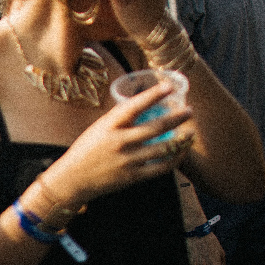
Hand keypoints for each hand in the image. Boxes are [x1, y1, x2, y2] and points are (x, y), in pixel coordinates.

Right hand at [43, 81, 192, 205]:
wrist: (73, 178)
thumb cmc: (86, 150)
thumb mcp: (99, 129)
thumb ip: (119, 121)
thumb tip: (143, 108)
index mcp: (108, 125)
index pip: (134, 106)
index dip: (153, 95)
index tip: (169, 86)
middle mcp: (119, 141)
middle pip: (155, 127)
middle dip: (176, 118)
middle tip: (189, 111)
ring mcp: (127, 160)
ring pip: (163, 148)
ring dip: (180, 140)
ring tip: (191, 133)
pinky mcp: (132, 176)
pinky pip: (160, 167)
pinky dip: (173, 159)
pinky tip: (180, 153)